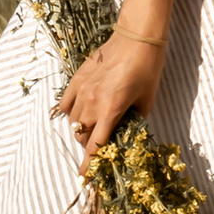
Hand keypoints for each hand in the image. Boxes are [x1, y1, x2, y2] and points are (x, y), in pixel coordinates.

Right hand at [55, 27, 163, 161]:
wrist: (136, 36)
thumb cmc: (147, 67)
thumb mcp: (148, 98)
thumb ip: (136, 119)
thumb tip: (128, 131)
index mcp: (111, 110)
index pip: (96, 146)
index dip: (89, 165)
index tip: (84, 178)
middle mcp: (92, 102)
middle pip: (81, 135)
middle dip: (89, 144)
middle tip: (100, 142)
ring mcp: (82, 89)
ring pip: (72, 121)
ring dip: (80, 129)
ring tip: (92, 127)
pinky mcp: (77, 78)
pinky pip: (65, 103)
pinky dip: (68, 112)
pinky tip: (76, 112)